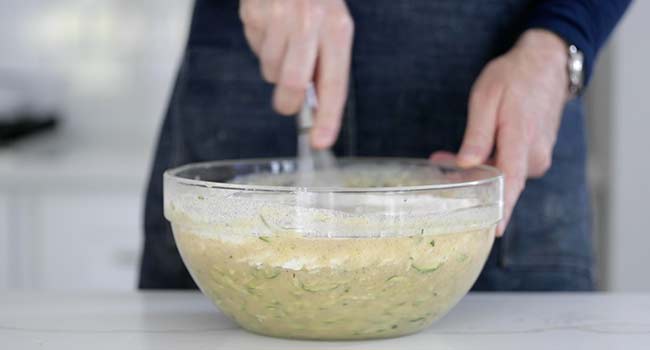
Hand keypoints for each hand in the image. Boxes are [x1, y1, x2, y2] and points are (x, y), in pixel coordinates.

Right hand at [240, 0, 353, 147]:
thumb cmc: (315, 1)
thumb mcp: (333, 27)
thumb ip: (327, 66)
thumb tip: (318, 108)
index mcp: (337, 29)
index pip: (334, 84)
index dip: (327, 117)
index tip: (320, 141)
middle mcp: (310, 22)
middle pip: (292, 82)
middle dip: (287, 102)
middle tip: (287, 103)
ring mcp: (280, 17)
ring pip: (270, 69)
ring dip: (274, 67)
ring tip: (284, 43)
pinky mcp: (254, 12)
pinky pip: (254, 47)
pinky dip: (261, 44)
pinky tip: (271, 27)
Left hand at [430, 29, 569, 235]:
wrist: (546, 64)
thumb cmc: (514, 77)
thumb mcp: (486, 98)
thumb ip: (477, 134)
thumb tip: (467, 165)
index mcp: (521, 140)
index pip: (510, 184)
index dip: (500, 210)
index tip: (492, 232)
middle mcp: (534, 156)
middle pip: (499, 182)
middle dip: (466, 182)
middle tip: (437, 168)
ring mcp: (537, 157)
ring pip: (502, 176)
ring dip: (475, 172)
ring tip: (444, 159)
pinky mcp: (535, 156)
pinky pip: (508, 168)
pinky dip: (488, 165)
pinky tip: (469, 156)